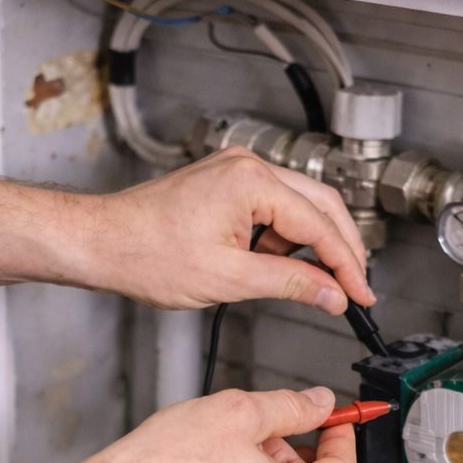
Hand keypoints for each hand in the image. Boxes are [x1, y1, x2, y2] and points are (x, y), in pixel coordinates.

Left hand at [87, 147, 375, 312]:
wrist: (100, 242)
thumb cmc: (146, 254)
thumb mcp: (229, 279)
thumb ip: (291, 283)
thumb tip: (333, 294)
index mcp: (252, 182)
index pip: (321, 226)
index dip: (347, 266)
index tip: (362, 296)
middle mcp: (249, 166)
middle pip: (322, 206)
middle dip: (340, 251)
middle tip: (352, 290)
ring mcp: (238, 172)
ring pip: (301, 208)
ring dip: (307, 247)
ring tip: (288, 280)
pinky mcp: (228, 184)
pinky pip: (275, 209)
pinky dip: (282, 240)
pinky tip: (267, 265)